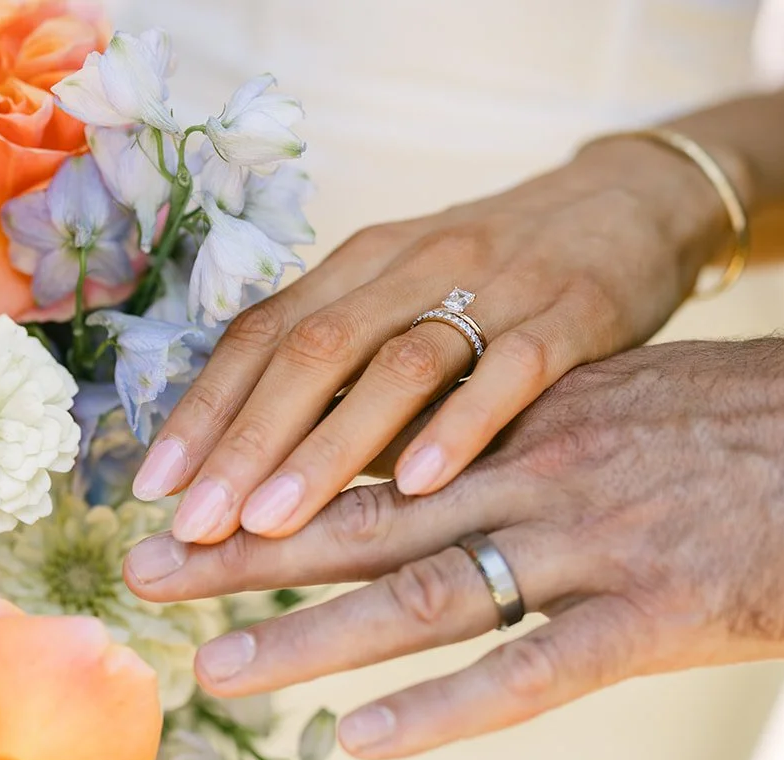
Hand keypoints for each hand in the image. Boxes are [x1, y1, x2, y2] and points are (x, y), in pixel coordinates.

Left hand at [123, 332, 783, 758]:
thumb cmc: (766, 422)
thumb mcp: (625, 398)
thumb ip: (535, 435)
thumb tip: (456, 468)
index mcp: (523, 420)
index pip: (370, 454)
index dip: (270, 482)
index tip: (185, 506)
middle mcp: (535, 472)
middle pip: (361, 516)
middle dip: (243, 552)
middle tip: (143, 573)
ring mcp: (592, 542)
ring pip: (424, 592)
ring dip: (311, 633)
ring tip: (220, 668)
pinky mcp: (659, 615)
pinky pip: (534, 669)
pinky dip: (449, 707)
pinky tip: (369, 738)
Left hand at [130, 137, 735, 543]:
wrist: (632, 206)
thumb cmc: (496, 286)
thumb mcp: (407, 311)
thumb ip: (344, 384)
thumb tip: (250, 479)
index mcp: (361, 265)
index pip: (262, 335)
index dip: (204, 410)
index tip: (151, 490)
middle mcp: (414, 266)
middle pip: (312, 352)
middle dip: (244, 444)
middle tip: (191, 528)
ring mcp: (495, 287)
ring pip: (397, 365)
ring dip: (328, 448)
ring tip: (272, 522)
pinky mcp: (575, 312)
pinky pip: (512, 369)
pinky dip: (460, 424)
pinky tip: (417, 485)